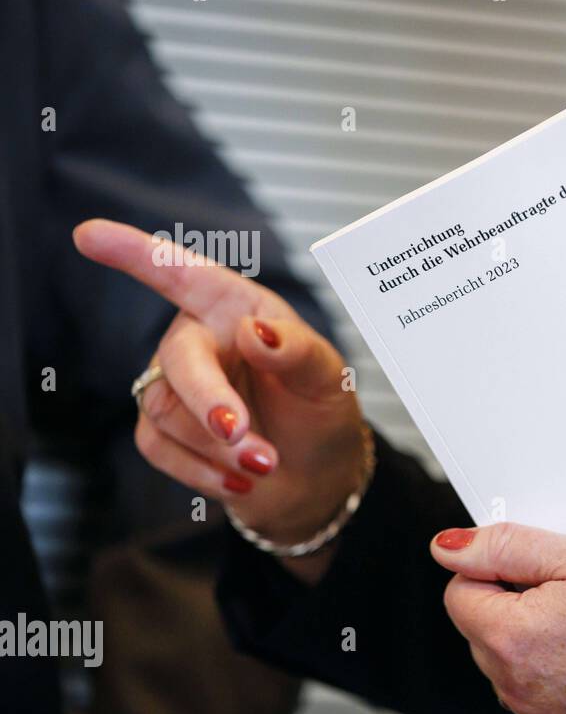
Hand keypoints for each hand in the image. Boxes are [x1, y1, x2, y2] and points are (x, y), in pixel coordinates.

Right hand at [74, 219, 364, 557]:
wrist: (316, 474)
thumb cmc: (320, 411)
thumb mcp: (327, 377)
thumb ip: (297, 350)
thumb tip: (254, 332)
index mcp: (237, 309)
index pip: (184, 275)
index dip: (137, 254)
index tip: (89, 234)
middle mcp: (199, 340)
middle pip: (177, 359)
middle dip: (208, 399)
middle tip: (240, 431)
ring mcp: (174, 386)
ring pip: (167, 411)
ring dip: (218, 446)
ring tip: (266, 462)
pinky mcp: (164, 432)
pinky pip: (160, 448)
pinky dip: (203, 471)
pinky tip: (242, 480)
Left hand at [431, 523, 565, 713]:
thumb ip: (505, 546)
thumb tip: (451, 547)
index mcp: (512, 639)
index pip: (459, 593)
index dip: (496, 572)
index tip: (536, 570)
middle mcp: (519, 689)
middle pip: (484, 633)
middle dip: (515, 608)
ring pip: (512, 669)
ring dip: (537, 645)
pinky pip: (544, 700)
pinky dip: (562, 679)